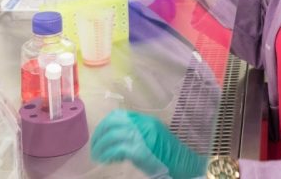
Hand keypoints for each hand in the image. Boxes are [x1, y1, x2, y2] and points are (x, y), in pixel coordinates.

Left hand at [91, 110, 205, 178]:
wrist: (185, 164)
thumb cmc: (170, 155)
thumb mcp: (153, 138)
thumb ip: (138, 134)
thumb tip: (116, 138)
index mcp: (146, 121)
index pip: (119, 116)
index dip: (105, 125)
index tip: (99, 136)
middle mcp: (143, 125)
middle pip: (113, 123)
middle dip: (100, 135)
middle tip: (95, 147)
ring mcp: (142, 137)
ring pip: (112, 136)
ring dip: (101, 146)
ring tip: (98, 156)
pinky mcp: (140, 151)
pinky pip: (117, 149)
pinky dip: (108, 154)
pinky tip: (106, 160)